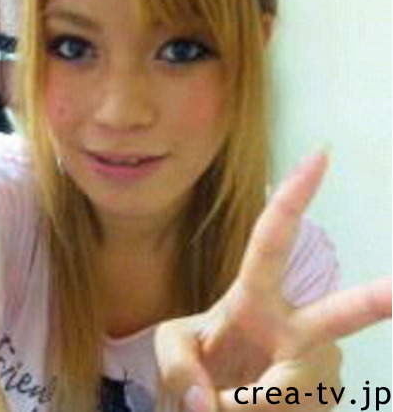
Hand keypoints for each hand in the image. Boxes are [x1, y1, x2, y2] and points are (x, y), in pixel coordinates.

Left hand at [155, 152, 391, 411]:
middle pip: (337, 315)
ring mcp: (313, 366)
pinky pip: (299, 410)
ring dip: (258, 406)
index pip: (272, 241)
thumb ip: (178, 366)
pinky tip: (260, 407)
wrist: (211, 399)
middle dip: (373, 302)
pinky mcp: (320, 397)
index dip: (293, 199)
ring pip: (302, 389)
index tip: (319, 155)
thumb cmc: (194, 359)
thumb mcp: (171, 347)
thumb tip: (209, 404)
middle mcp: (292, 327)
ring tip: (232, 402)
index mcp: (252, 299)